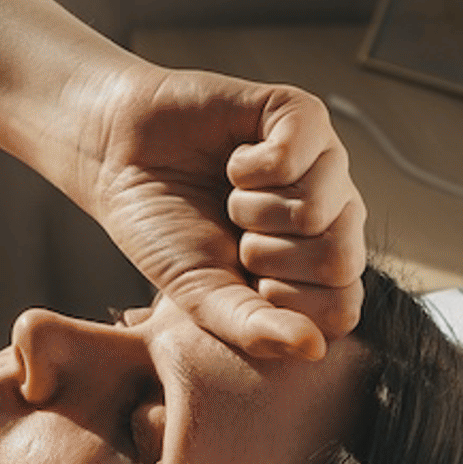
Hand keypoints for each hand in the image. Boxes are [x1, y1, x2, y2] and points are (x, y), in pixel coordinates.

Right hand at [74, 66, 368, 359]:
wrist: (120, 160)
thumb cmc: (166, 229)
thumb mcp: (202, 295)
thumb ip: (254, 329)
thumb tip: (313, 349)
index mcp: (320, 266)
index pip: (342, 308)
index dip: (283, 303)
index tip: (243, 282)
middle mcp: (335, 213)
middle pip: (341, 260)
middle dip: (266, 256)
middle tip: (236, 237)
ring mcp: (325, 162)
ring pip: (318, 209)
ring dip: (250, 209)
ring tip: (230, 197)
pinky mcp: (302, 115)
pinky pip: (296, 155)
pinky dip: (247, 167)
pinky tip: (233, 163)